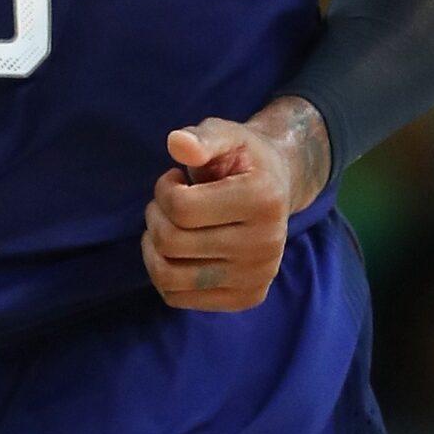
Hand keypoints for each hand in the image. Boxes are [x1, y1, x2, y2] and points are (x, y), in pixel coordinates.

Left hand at [140, 98, 329, 311]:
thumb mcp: (228, 135)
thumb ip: (203, 137)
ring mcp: (256, 277)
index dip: (164, 189)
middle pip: (171, 242)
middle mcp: (265, 246)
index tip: (175, 178)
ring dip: (153, 247)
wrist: (279, 189)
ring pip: (168, 277)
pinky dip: (164, 272)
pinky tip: (178, 251)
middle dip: (156, 215)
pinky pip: (178, 297)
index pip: (181, 208)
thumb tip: (176, 143)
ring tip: (168, 226)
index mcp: (262, 200)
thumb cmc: (244, 159)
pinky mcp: (246, 298)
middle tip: (168, 202)